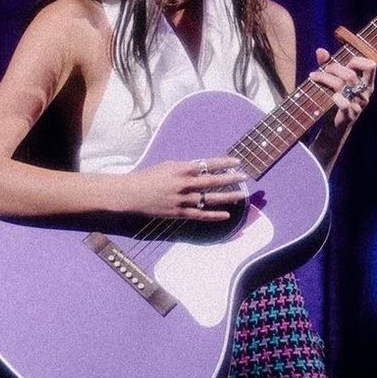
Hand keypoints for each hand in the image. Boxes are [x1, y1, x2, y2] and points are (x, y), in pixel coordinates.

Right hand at [123, 155, 246, 219]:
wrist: (131, 194)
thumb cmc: (149, 177)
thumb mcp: (168, 166)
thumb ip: (186, 168)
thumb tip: (203, 170)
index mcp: (181, 169)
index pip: (207, 164)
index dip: (223, 163)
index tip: (237, 162)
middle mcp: (183, 184)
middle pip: (212, 181)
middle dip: (230, 179)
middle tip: (245, 177)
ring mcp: (182, 200)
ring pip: (209, 199)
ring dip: (227, 197)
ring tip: (241, 195)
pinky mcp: (179, 213)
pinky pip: (200, 215)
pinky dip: (214, 215)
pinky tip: (226, 214)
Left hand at [310, 47, 375, 128]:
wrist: (336, 127)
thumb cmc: (336, 100)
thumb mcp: (335, 81)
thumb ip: (328, 64)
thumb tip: (320, 51)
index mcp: (366, 84)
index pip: (371, 66)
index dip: (357, 60)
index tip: (345, 62)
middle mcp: (364, 93)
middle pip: (350, 74)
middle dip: (333, 68)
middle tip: (324, 69)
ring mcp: (357, 105)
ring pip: (341, 85)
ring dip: (325, 77)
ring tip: (315, 76)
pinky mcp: (349, 115)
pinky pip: (344, 104)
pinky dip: (335, 98)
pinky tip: (328, 95)